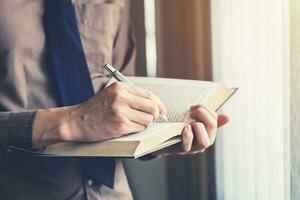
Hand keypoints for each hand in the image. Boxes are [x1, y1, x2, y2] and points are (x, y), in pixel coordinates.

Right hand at [32, 82, 165, 147]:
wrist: (77, 121)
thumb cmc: (95, 108)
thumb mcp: (111, 94)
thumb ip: (131, 95)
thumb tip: (155, 104)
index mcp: (120, 88)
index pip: (149, 95)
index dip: (159, 104)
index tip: (162, 110)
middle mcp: (121, 98)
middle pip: (152, 107)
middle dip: (155, 115)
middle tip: (151, 118)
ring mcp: (120, 112)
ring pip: (148, 119)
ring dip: (145, 123)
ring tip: (135, 122)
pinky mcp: (119, 126)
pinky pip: (139, 128)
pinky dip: (137, 129)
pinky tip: (128, 127)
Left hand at [153, 104, 228, 155]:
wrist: (162, 140)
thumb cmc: (180, 129)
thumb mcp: (194, 121)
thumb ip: (208, 119)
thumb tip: (227, 118)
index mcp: (208, 133)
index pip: (215, 119)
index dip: (205, 109)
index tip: (193, 107)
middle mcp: (203, 142)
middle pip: (212, 127)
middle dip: (202, 114)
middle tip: (190, 112)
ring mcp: (193, 148)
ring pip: (205, 142)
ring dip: (197, 126)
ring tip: (187, 123)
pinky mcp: (181, 151)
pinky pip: (188, 145)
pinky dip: (188, 135)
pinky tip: (184, 128)